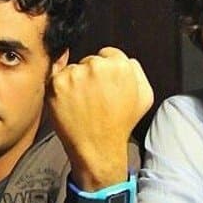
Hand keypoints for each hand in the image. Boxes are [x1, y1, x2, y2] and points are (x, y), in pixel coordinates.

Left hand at [46, 47, 152, 189]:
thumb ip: (136, 71)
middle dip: (91, 75)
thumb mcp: (144, 96)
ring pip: (74, 69)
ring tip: (83, 103)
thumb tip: (125, 60)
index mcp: (121, 65)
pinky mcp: (57, 84)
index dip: (107, 72)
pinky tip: (71, 104)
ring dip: (76, 82)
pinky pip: (57, 78)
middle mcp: (97, 66)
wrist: (98, 148)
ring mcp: (75, 74)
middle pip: (90, 60)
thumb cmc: (121, 124)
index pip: (108, 54)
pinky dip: (61, 89)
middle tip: (94, 98)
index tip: (104, 86)